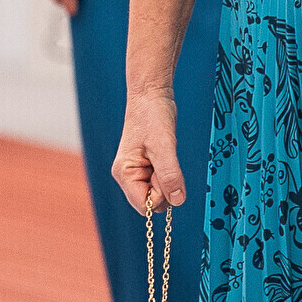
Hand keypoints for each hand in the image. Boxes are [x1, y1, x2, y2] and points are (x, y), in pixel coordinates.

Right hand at [114, 92, 184, 214]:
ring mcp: (136, 172)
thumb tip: (178, 202)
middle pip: (151, 201)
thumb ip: (170, 175)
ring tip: (165, 154)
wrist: (152, 96)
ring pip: (158, 192)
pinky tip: (166, 154)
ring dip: (168, 178)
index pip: (144, 205)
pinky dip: (169, 172)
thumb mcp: (164, 146)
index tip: (165, 172)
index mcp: (124, 173)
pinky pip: (161, 181)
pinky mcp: (146, 167)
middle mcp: (127, 176)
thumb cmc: (153, 117)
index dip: (161, 195)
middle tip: (166, 160)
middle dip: (165, 186)